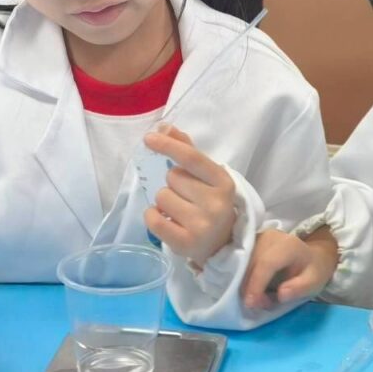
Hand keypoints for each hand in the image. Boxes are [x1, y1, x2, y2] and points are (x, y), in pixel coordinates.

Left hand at [143, 125, 236, 266]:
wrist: (221, 244)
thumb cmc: (210, 203)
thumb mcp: (206, 177)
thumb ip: (187, 150)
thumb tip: (165, 127)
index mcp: (223, 182)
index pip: (192, 158)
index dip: (169, 145)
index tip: (149, 138)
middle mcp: (216, 203)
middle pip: (172, 177)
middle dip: (173, 184)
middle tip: (186, 197)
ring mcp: (201, 225)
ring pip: (161, 197)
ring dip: (164, 202)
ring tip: (179, 211)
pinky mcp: (185, 243)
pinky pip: (153, 219)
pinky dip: (152, 216)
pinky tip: (165, 219)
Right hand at [242, 227, 338, 309]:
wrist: (311, 256)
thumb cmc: (312, 271)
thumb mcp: (313, 283)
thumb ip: (299, 288)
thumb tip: (281, 295)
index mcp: (288, 245)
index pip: (267, 263)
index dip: (256, 284)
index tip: (251, 304)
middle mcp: (270, 237)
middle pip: (251, 263)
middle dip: (250, 288)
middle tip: (261, 305)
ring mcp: (258, 237)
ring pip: (242, 262)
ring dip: (246, 284)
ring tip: (261, 298)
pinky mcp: (251, 241)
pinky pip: (241, 260)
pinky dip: (243, 277)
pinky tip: (252, 287)